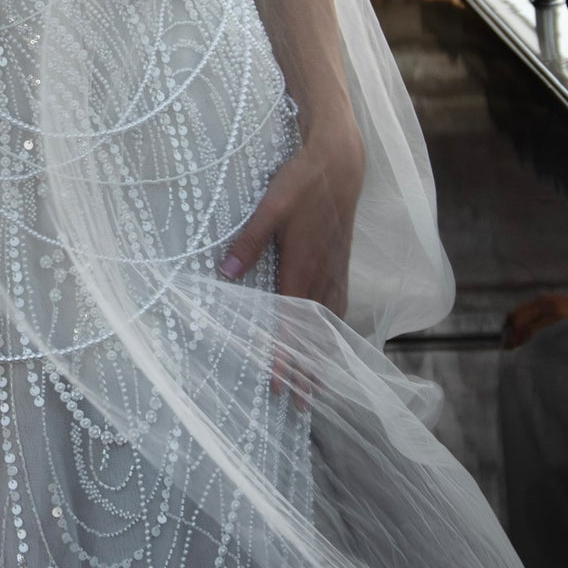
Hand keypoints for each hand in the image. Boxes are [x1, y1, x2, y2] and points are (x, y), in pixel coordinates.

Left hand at [218, 118, 365, 401]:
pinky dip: (335, 330)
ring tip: (318, 386)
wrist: (341, 161)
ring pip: (328, 323)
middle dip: (305, 370)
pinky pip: (340, 305)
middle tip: (299, 406)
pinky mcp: (341, 261)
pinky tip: (332, 339)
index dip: (282, 355)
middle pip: (312, 333)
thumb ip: (248, 241)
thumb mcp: (270, 206)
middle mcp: (321, 274)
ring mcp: (335, 269)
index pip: (289, 322)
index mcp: (302, 266)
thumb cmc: (302, 181)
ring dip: (322, 356)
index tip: (277, 384)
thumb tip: (226, 274)